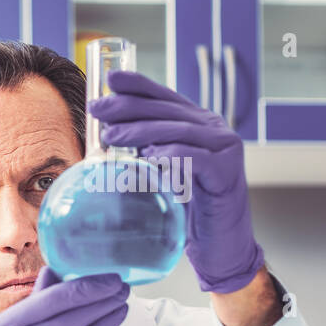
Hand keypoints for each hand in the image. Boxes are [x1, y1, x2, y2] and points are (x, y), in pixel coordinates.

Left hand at [90, 69, 263, 293]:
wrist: (218, 246)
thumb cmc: (187, 210)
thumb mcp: (160, 173)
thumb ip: (144, 152)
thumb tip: (105, 138)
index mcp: (197, 125)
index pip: (164, 97)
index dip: (138, 85)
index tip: (109, 79)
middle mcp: (214, 130)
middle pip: (167, 110)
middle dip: (129, 107)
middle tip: (98, 110)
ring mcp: (225, 149)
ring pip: (178, 130)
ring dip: (141, 131)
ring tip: (110, 136)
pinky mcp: (227, 174)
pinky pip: (196, 158)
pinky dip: (171, 155)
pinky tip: (148, 157)